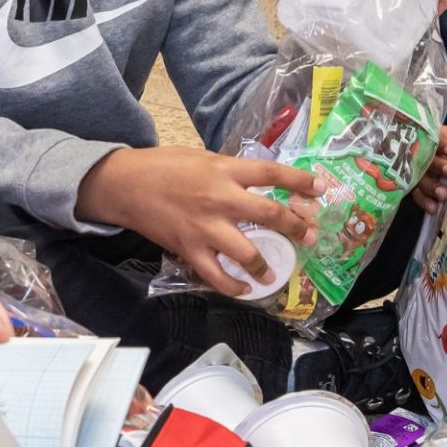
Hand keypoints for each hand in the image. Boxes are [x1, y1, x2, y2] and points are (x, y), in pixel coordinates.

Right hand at [78, 147, 318, 298]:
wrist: (126, 185)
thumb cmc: (164, 165)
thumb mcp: (203, 157)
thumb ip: (230, 172)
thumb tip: (257, 184)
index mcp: (224, 170)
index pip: (271, 174)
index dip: (300, 182)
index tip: (320, 189)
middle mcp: (220, 199)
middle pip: (269, 215)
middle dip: (295, 227)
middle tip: (308, 235)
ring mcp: (205, 228)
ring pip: (247, 253)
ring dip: (267, 265)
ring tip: (275, 273)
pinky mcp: (189, 250)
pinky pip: (217, 276)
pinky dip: (233, 287)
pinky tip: (245, 290)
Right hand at [417, 125, 446, 210]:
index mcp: (434, 140)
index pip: (435, 139)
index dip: (442, 145)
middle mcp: (423, 155)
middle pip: (426, 160)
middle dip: (439, 166)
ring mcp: (419, 172)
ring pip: (421, 179)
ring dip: (432, 186)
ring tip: (443, 194)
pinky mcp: (418, 188)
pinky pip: (418, 195)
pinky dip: (425, 201)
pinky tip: (433, 208)